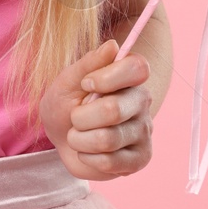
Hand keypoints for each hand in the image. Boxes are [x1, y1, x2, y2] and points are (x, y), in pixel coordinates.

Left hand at [39, 38, 153, 181]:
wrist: (62, 138)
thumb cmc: (66, 104)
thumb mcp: (67, 82)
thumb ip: (88, 64)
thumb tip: (113, 46)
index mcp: (129, 76)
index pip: (137, 68)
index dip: (106, 78)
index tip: (86, 85)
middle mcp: (142, 101)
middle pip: (113, 110)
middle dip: (80, 117)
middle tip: (75, 117)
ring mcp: (144, 131)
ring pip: (106, 139)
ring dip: (80, 140)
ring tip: (79, 136)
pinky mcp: (141, 158)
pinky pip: (110, 162)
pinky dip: (87, 158)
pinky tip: (89, 152)